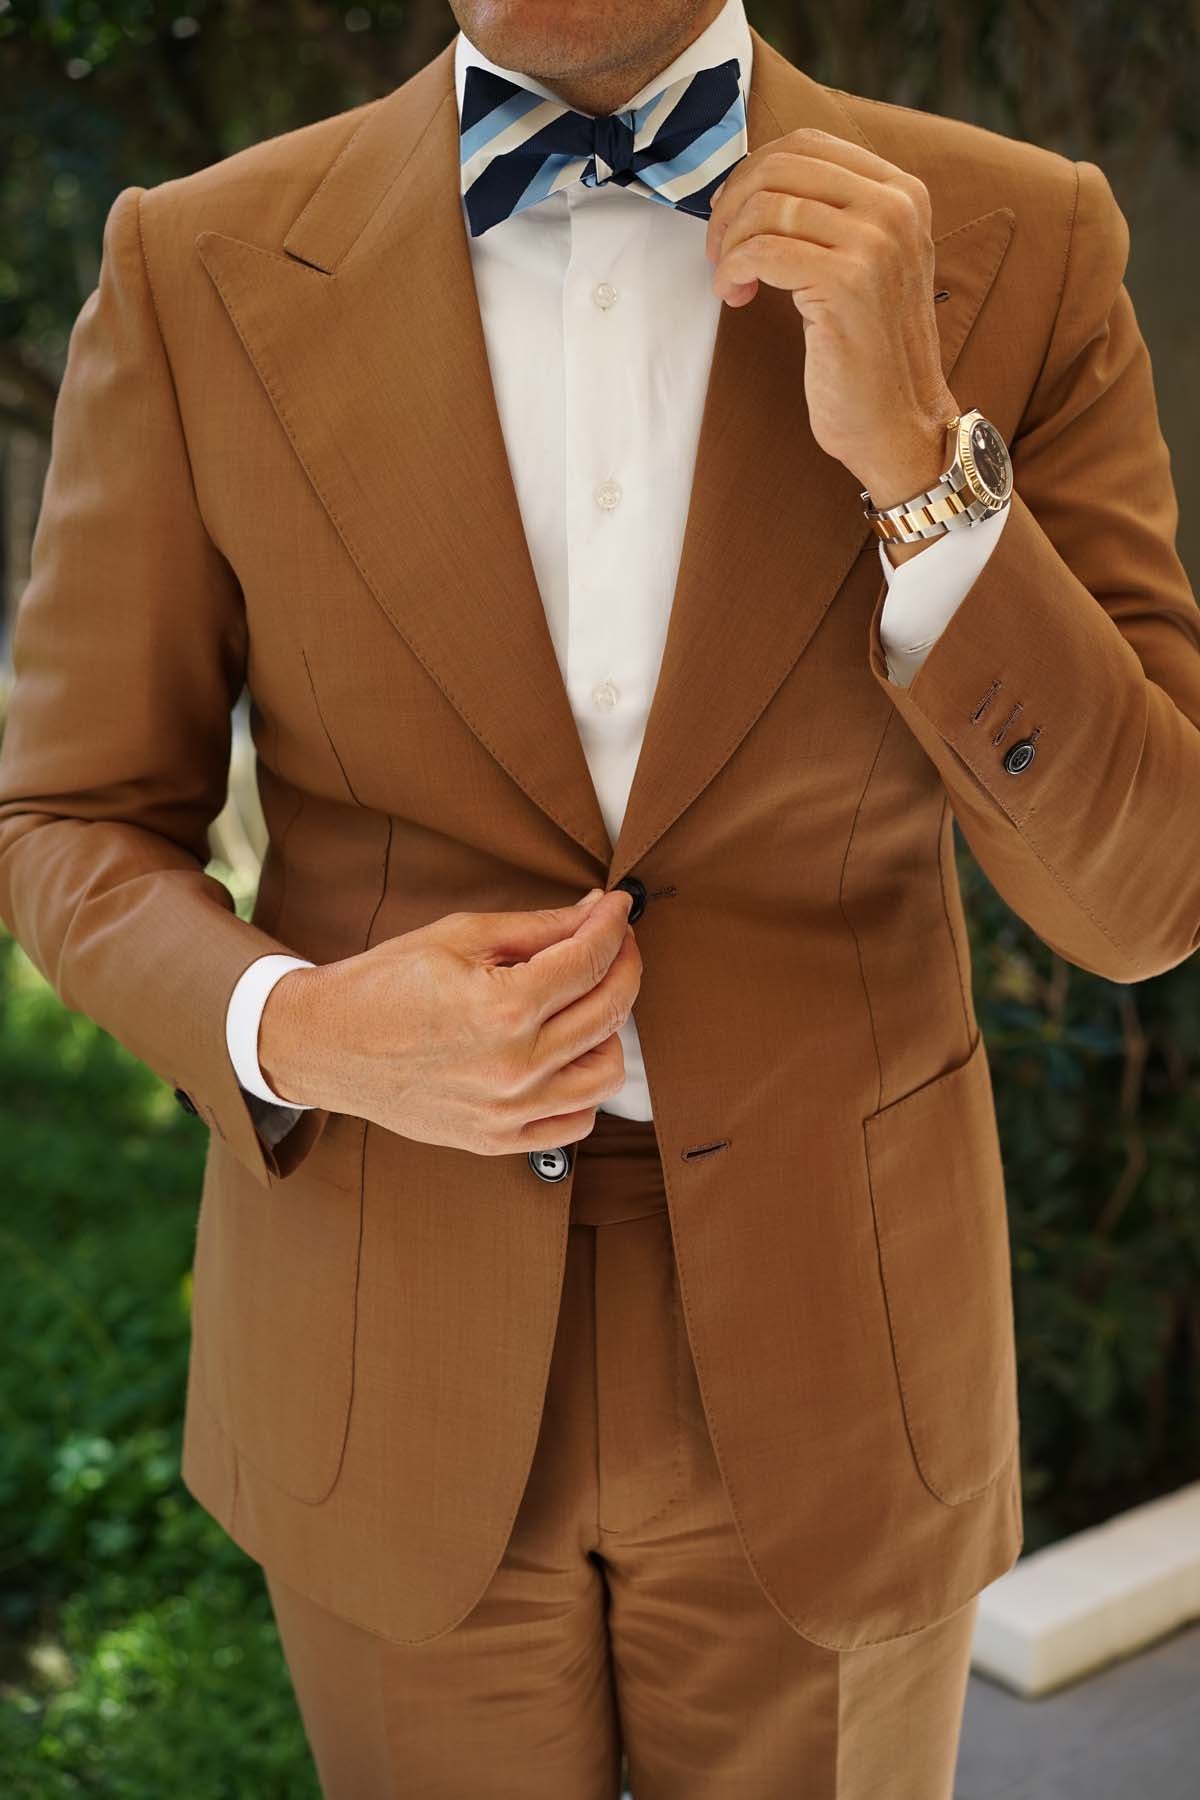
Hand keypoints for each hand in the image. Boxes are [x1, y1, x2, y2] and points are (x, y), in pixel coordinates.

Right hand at [257, 888, 641, 1155]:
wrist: (326, 1045)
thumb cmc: (385, 984)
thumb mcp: (460, 936)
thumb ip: (537, 927)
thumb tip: (595, 912)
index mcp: (503, 1007)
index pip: (590, 959)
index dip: (613, 926)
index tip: (618, 909)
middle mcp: (514, 1066)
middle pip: (609, 1010)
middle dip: (623, 964)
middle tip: (612, 942)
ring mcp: (508, 1110)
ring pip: (606, 1073)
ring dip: (610, 1029)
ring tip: (586, 1001)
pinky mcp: (497, 1140)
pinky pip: (575, 1122)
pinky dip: (584, 1087)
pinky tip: (566, 1055)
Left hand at [705, 127, 958, 509]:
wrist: (898, 422)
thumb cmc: (868, 352)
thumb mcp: (862, 264)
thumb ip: (829, 216)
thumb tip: (755, 183)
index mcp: (902, 192)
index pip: (807, 144)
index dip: (753, 174)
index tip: (733, 218)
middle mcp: (896, 207)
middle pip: (782, 166)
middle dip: (732, 204)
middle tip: (719, 250)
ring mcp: (876, 242)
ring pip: (767, 206)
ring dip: (730, 243)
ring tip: (730, 280)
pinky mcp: (847, 282)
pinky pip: (763, 251)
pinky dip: (733, 270)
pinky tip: (735, 296)